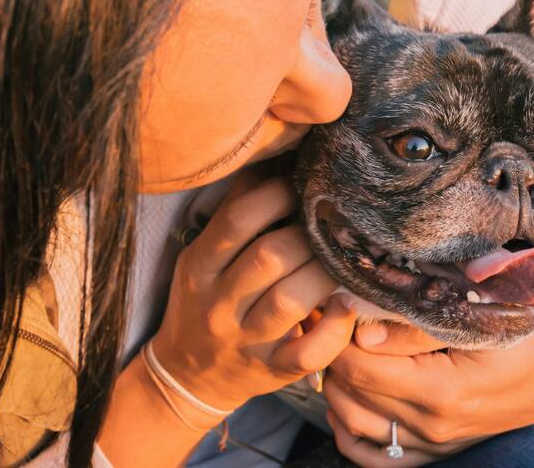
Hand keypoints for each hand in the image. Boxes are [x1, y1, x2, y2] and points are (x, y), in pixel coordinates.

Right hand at [151, 173, 355, 417]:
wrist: (187, 376)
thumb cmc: (204, 302)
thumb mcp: (203, 257)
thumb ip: (236, 215)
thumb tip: (279, 159)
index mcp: (199, 266)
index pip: (237, 219)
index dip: (277, 195)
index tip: (303, 184)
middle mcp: (218, 304)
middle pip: (269, 257)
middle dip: (308, 234)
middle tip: (333, 221)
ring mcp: (245, 340)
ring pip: (290, 302)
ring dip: (324, 273)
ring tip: (344, 257)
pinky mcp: (271, 371)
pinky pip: (307, 354)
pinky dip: (333, 330)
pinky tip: (347, 306)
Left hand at [325, 305, 533, 464]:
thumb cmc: (520, 328)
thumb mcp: (477, 312)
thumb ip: (416, 323)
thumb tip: (361, 333)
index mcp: (443, 390)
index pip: (358, 366)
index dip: (337, 332)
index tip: (337, 305)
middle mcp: (433, 426)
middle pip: (348, 393)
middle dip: (333, 354)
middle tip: (336, 322)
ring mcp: (433, 445)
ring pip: (351, 422)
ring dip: (337, 386)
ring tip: (344, 351)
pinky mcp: (433, 453)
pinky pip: (370, 456)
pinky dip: (349, 429)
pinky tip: (352, 397)